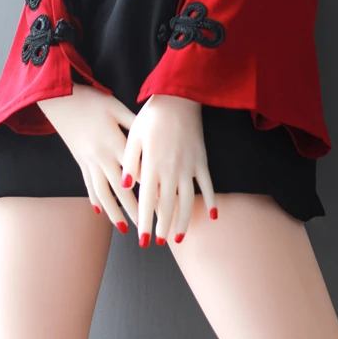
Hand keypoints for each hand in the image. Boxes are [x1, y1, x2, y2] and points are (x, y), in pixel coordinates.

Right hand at [38, 83, 139, 229]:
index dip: (151, 188)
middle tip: (148, 228)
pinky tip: (101, 212)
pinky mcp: (80, 162)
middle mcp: (101, 157)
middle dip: (135, 210)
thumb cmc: (91, 100)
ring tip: (126, 229)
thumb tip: (153, 139)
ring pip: (103, 193)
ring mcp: (89, 162)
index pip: (136, 172)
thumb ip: (134, 124)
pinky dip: (96, 200)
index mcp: (114, 142)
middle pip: (121, 189)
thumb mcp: (116, 107)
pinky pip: (89, 185)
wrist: (59, 99)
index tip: (165, 202)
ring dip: (115, 213)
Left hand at [120, 94, 216, 246]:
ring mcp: (190, 166)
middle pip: (168, 206)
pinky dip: (211, 201)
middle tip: (158, 242)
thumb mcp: (134, 135)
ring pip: (188, 200)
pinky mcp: (201, 160)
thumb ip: (130, 161)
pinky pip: (208, 185)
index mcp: (153, 164)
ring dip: (184, 220)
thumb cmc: (153, 116)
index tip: (142, 239)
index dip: (145, 222)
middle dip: (163, 227)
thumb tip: (125, 186)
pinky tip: (212, 215)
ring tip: (179, 236)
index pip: (148, 200)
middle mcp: (172, 169)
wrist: (179, 97)